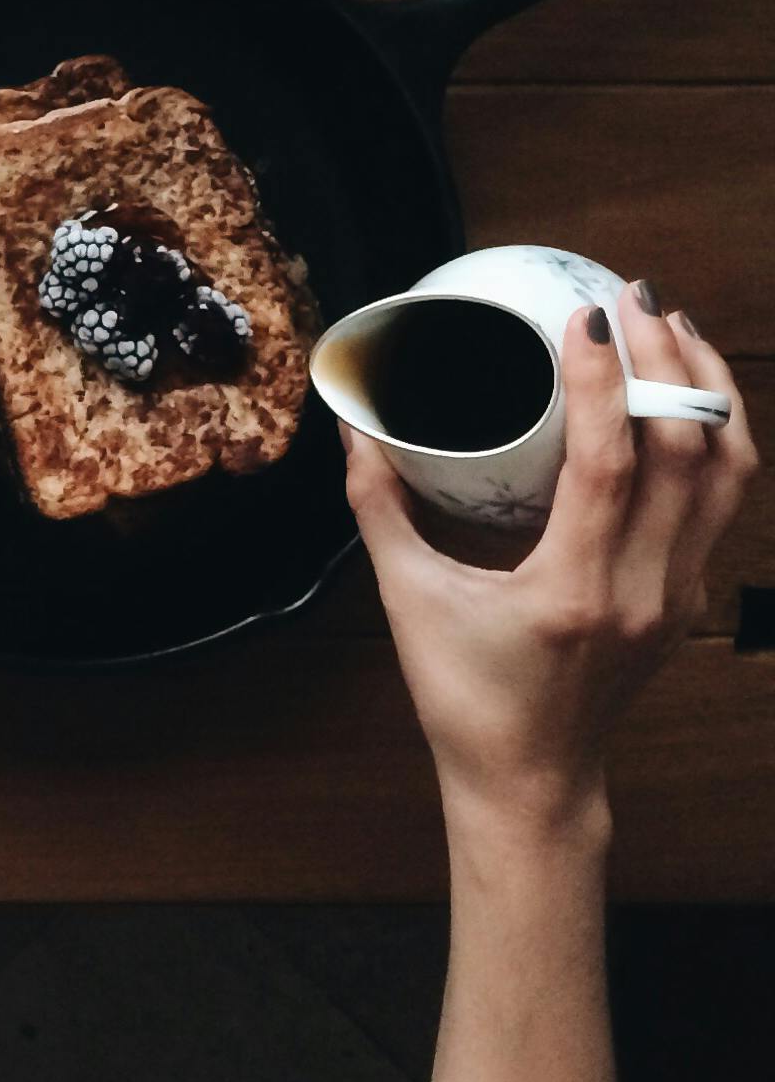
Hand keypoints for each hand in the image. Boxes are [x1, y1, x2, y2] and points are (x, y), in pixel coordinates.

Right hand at [344, 286, 755, 833]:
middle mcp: (644, 590)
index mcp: (573, 590)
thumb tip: (354, 427)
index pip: (612, 465)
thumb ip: (378, 506)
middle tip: (633, 299)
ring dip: (707, 393)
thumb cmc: (463, 696)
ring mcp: (677, 595)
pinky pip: (720, 501)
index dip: (605, 382)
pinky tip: (680, 398)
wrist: (530, 782)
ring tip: (675, 331)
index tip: (586, 320)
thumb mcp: (406, 597)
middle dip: (671, 362)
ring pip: (727, 474)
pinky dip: (709, 438)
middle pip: (692, 453)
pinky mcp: (686, 598)